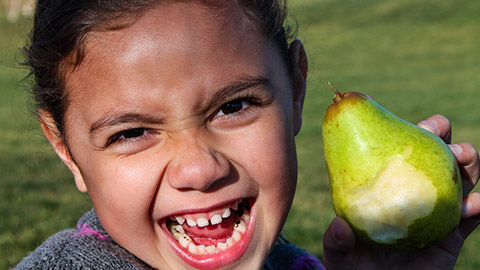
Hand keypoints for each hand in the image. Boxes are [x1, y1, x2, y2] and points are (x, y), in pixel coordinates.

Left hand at [322, 114, 479, 269]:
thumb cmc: (355, 269)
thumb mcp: (340, 256)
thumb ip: (338, 243)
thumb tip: (339, 227)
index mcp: (385, 187)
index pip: (395, 153)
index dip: (404, 132)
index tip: (406, 119)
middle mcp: (412, 193)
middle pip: (431, 156)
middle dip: (440, 136)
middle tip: (438, 129)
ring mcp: (435, 212)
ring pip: (458, 180)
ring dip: (466, 163)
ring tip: (462, 157)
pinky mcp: (453, 235)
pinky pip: (473, 217)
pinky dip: (479, 207)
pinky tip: (476, 205)